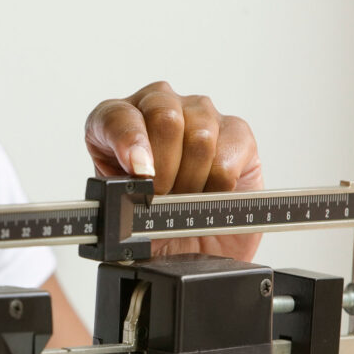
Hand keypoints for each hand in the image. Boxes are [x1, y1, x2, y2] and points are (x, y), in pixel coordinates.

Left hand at [85, 81, 262, 261]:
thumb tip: (130, 180)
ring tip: (183, 200)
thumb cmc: (150, 222)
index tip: (139, 172)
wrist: (187, 246)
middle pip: (165, 117)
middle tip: (160, 196)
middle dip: (163, 167)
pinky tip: (208, 195)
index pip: (118, 115)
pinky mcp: (236, 134)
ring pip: (200, 138)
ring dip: (190, 181)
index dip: (129, 141)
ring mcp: (201, 115)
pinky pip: (227, 157)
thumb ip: (116, 191)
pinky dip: (217, 186)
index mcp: (119, 121)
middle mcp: (160, 107)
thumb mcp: (121, 210)